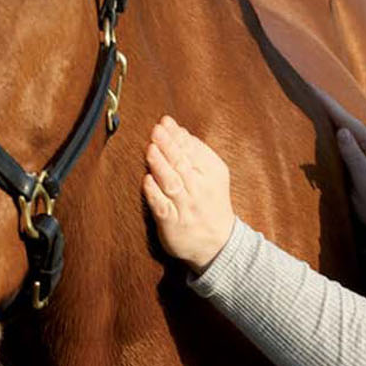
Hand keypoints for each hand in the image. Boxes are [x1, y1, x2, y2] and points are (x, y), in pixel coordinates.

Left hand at [143, 116, 235, 271]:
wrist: (218, 243)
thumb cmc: (211, 201)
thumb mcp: (213, 175)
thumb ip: (196, 153)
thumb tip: (177, 130)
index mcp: (212, 173)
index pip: (194, 150)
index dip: (178, 136)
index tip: (165, 122)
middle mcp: (200, 189)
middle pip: (182, 164)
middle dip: (168, 145)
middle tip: (156, 130)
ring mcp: (186, 207)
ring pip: (172, 183)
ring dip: (160, 165)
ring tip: (151, 149)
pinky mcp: (173, 223)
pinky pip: (162, 206)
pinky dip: (154, 193)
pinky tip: (147, 180)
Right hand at [312, 86, 365, 244]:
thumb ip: (355, 158)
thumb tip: (342, 131)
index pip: (348, 122)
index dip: (329, 105)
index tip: (312, 89)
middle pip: (344, 121)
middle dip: (325, 105)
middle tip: (306, 87)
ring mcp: (364, 153)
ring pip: (342, 130)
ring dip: (326, 116)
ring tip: (308, 100)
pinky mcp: (357, 162)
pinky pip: (340, 143)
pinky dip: (328, 131)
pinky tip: (318, 125)